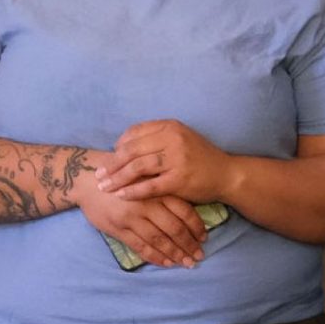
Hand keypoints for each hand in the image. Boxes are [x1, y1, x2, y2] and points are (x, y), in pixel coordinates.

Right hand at [76, 177, 206, 268]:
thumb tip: (186, 207)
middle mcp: (146, 203)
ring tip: (186, 263)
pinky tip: (165, 263)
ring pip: (159, 240)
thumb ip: (161, 188)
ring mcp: (132, 217)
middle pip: (174, 228)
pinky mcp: (119, 228)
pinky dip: (154, 256)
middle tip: (199, 256)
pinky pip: (140, 246)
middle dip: (188, 244)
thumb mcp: (144, 175)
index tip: (204, 237)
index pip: (183, 210)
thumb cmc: (119, 174)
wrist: (86, 179)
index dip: (196, 226)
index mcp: (156, 189)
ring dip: (174, 253)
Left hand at [98, 120, 238, 204]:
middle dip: (112, 163)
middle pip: (132, 150)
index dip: (118, 146)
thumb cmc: (200, 157)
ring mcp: (176, 159)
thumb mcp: (180, 139)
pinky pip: (149, 186)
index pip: (134, 133)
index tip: (110, 158)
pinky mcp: (179, 180)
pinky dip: (133, 192)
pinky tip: (121, 196)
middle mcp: (172, 139)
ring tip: (104, 186)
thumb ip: (156, 139)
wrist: (226, 174)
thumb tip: (123, 146)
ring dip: (117, 178)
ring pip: (137, 168)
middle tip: (98, 174)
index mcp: (170, 126)